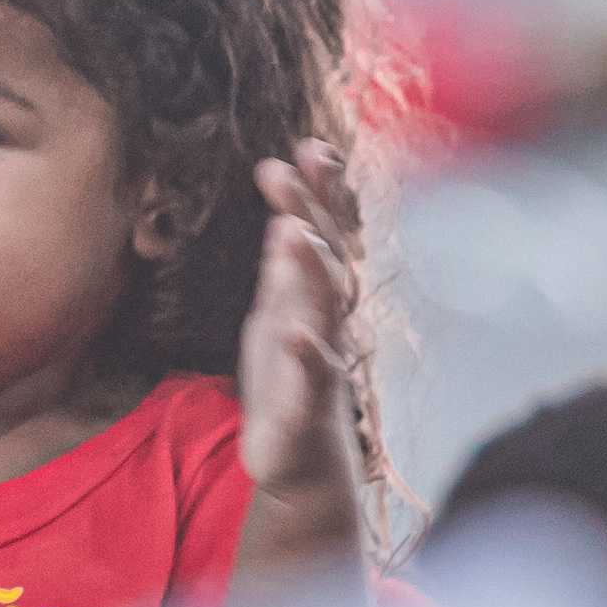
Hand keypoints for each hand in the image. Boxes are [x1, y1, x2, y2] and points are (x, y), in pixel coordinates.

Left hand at [236, 153, 369, 563]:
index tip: (309, 146)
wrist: (300, 461)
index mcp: (315, 296)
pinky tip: (294, 331)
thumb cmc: (287, 382)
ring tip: (291, 230)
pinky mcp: (309, 404)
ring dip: (311, 268)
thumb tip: (287, 212)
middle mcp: (328, 320)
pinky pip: (314, 374)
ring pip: (324, 308)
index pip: (324, 233)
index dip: (321, 191)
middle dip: (314, 209)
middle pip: (327, 255)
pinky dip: (307, 352)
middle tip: (296, 163)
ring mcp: (323, 358)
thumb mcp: (278, 313)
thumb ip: (284, 266)